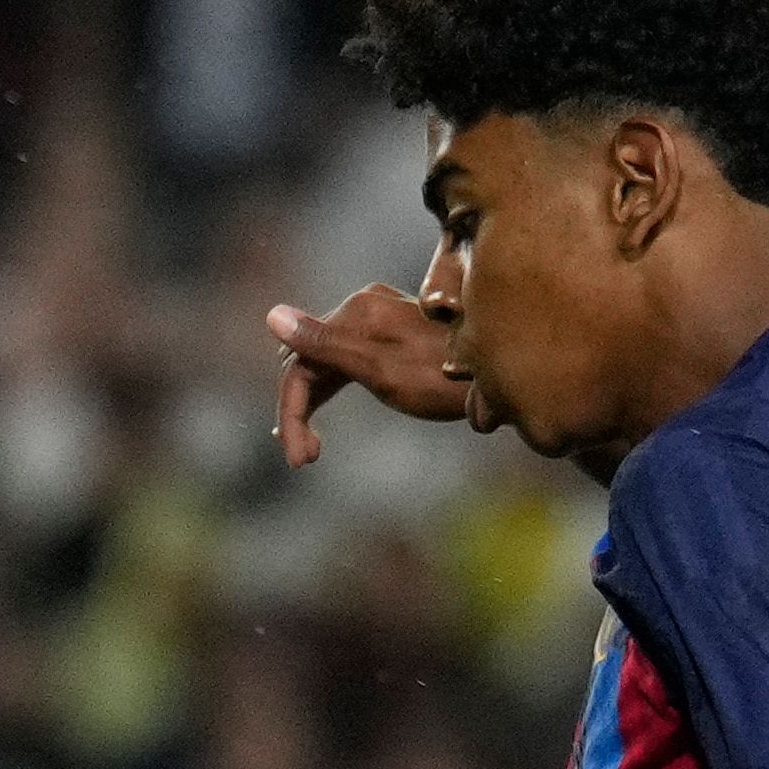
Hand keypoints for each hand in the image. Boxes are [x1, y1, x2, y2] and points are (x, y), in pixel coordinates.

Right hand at [262, 284, 481, 467]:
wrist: (496, 380)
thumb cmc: (442, 379)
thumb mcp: (380, 369)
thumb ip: (325, 345)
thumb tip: (272, 316)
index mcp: (357, 312)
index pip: (301, 362)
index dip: (291, 411)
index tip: (299, 458)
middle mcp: (363, 310)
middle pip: (309, 362)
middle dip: (298, 412)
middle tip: (302, 458)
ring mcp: (376, 323)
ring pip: (325, 367)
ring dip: (311, 409)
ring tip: (307, 451)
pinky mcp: (389, 339)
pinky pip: (344, 366)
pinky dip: (330, 396)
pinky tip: (322, 425)